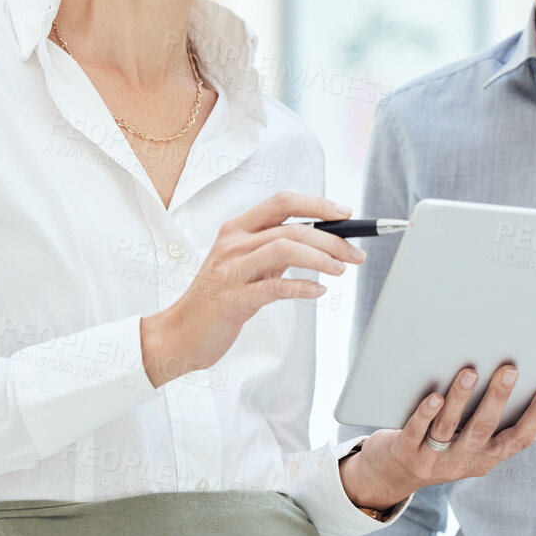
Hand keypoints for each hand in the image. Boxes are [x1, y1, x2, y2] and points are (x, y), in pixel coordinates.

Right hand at [140, 192, 364, 386]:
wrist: (180, 333)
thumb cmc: (216, 298)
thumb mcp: (243, 265)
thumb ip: (272, 250)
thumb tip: (319, 241)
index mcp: (236, 229)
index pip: (282, 202)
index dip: (317, 204)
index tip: (346, 215)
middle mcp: (232, 244)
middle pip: (291, 227)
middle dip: (332, 238)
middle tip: (355, 254)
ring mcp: (231, 271)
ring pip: (285, 249)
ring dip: (321, 258)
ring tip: (341, 269)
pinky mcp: (233, 299)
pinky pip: (275, 287)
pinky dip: (303, 287)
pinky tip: (318, 292)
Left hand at [339, 364, 535, 508]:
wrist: (391, 475)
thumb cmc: (437, 444)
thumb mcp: (465, 441)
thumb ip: (482, 418)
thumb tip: (506, 374)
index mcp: (485, 458)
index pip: (518, 440)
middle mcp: (463, 462)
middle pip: (484, 429)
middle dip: (498, 398)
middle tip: (510, 369)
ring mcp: (434, 460)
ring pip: (449, 428)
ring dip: (461, 399)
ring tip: (469, 371)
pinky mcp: (406, 453)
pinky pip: (417, 432)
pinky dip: (426, 413)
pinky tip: (434, 396)